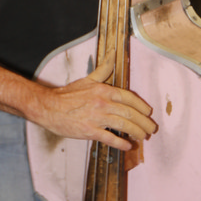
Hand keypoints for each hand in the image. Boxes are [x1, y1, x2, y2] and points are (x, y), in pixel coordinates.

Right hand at [31, 55, 156, 149]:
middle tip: (151, 129)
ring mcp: (97, 117)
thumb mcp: (88, 80)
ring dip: (137, 132)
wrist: (48, 107)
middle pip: (130, 113)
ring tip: (143, 137)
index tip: (148, 113)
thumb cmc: (67, 95)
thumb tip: (112, 54)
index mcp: (104, 90)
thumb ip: (103, 69)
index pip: (130, 98)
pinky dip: (120, 143)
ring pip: (124, 125)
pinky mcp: (89, 131)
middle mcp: (103, 103)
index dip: (142, 107)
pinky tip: (128, 146)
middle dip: (144, 123)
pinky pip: (109, 138)